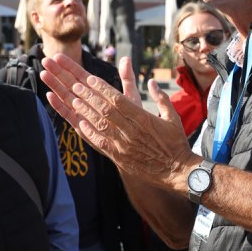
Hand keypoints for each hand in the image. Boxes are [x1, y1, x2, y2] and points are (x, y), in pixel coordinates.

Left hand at [40, 54, 197, 193]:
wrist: (177, 171)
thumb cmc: (176, 143)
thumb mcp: (172, 117)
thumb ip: (161, 98)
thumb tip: (151, 82)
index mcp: (143, 119)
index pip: (119, 100)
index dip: (103, 88)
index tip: (90, 79)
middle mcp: (131, 131)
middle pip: (106, 110)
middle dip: (89, 96)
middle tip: (76, 86)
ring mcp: (124, 145)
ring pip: (100, 125)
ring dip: (86, 112)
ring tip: (74, 100)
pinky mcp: (120, 158)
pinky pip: (101, 144)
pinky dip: (90, 133)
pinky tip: (80, 123)